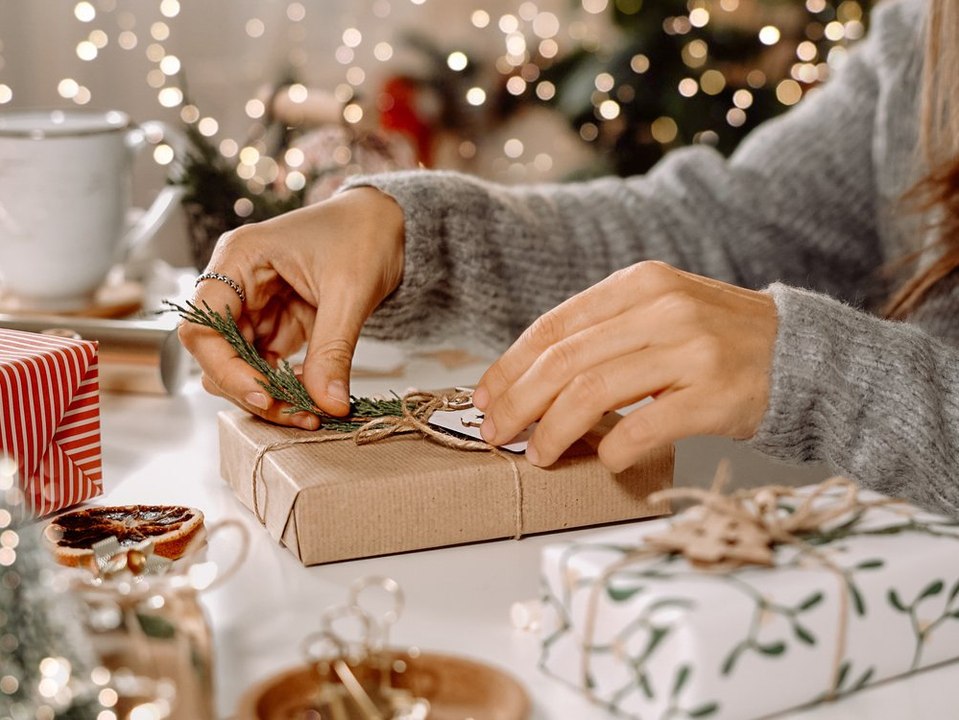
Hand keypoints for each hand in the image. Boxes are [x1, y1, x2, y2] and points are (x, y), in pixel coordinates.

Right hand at [178, 187, 404, 427]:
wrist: (388, 223)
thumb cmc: (364, 234)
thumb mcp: (350, 291)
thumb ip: (333, 350)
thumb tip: (327, 405)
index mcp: (239, 258)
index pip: (202, 325)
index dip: (225, 368)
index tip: (265, 395)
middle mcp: (237, 283)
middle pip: (217, 354)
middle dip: (252, 389)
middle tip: (298, 414)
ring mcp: (255, 306)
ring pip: (241, 366)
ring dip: (270, 394)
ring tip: (312, 412)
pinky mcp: (276, 323)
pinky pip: (267, 365)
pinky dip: (286, 387)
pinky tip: (314, 399)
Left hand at [471, 261, 777, 471]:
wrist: (800, 354)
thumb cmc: (715, 339)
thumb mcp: (657, 312)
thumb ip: (602, 333)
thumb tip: (527, 380)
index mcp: (639, 285)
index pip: (553, 326)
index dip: (509, 365)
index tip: (484, 396)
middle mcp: (662, 309)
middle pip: (564, 361)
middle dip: (518, 402)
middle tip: (495, 433)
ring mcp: (691, 351)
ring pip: (592, 393)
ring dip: (554, 430)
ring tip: (539, 454)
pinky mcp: (714, 396)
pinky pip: (643, 428)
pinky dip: (613, 450)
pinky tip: (606, 460)